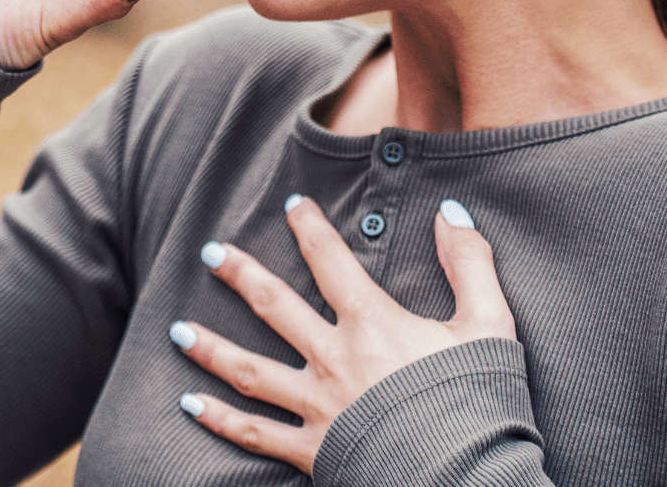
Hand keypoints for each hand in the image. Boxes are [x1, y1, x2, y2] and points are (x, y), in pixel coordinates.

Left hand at [171, 197, 515, 474]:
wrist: (469, 477)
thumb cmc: (481, 401)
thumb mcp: (490, 325)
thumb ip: (470, 264)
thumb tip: (451, 213)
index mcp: (373, 324)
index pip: (331, 261)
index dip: (310, 229)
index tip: (292, 206)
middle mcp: (334, 359)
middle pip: (274, 307)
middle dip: (240, 275)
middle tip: (209, 253)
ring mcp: (318, 407)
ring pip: (249, 371)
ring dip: (210, 348)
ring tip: (177, 330)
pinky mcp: (312, 450)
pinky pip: (255, 434)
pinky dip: (219, 420)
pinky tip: (190, 405)